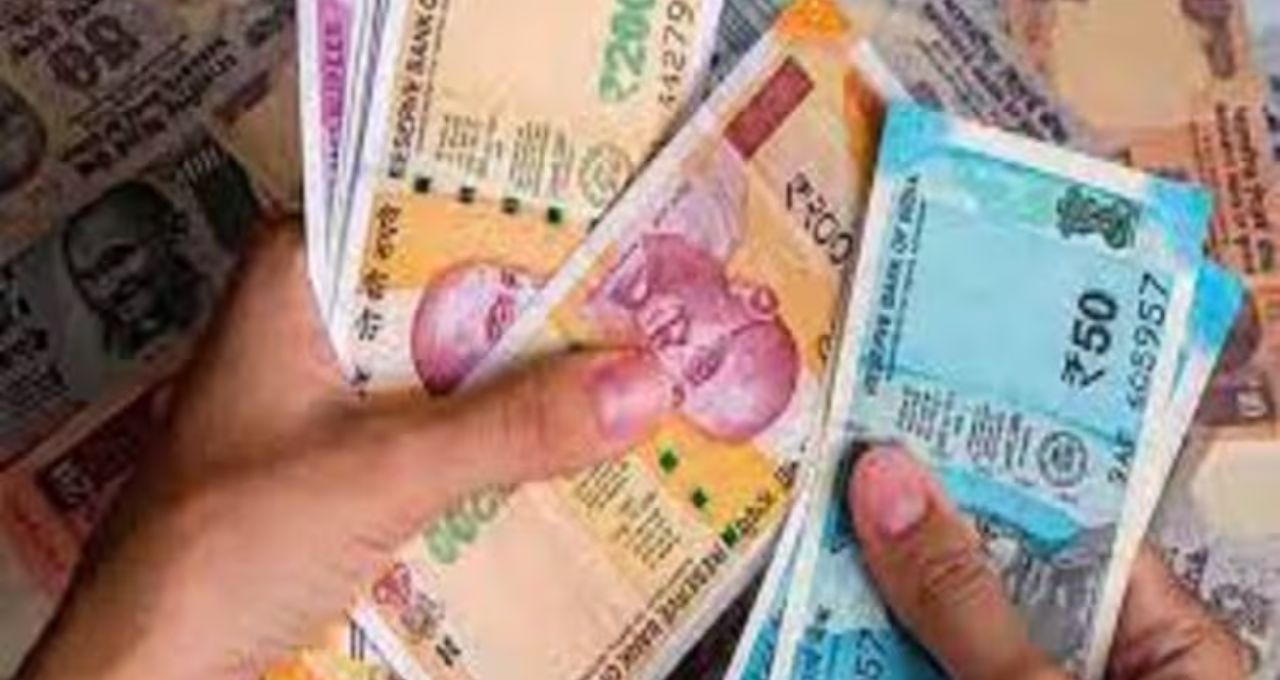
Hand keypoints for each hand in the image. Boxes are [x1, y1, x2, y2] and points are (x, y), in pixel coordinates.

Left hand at [20, 225, 672, 679]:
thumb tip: (644, 382)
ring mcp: (336, 394)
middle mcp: (319, 321)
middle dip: (549, 306)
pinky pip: (449, 429)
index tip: (624, 221)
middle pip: (456, 291)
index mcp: (298, 277)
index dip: (527, 214)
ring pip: (459, 365)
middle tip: (659, 300)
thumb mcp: (381, 473)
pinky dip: (504, 438)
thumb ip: (510, 428)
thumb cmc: (225, 547)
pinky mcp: (353, 461)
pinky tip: (578, 444)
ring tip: (644, 366)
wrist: (150, 668)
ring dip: (534, 379)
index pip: (429, 206)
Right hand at [848, 445, 1249, 679]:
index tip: (913, 401)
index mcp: (1172, 646)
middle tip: (835, 460)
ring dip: (883, 592)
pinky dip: (884, 648)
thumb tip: (887, 476)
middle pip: (1000, 574)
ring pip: (952, 628)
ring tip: (811, 523)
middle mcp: (1104, 666)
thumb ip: (964, 600)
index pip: (1078, 522)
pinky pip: (927, 667)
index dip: (996, 460)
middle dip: (919, 528)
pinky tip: (825, 610)